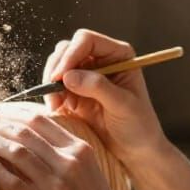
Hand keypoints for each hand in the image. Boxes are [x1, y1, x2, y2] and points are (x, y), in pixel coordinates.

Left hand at [0, 107, 143, 189]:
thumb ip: (67, 155)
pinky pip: (13, 183)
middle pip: (24, 131)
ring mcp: (57, 184)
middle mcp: (70, 162)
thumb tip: (34, 142)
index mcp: (81, 149)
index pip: (40, 120)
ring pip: (16, 152)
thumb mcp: (90, 173)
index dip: (12, 112)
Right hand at [41, 29, 166, 166]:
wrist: (135, 149)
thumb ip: (98, 87)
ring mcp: (85, 75)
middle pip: (67, 49)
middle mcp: (100, 59)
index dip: (70, 55)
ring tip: (58, 105)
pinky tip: (59, 109)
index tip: (60, 77)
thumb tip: (69, 76)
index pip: (86, 40)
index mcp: (118, 54)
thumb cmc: (138, 125)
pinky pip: (54, 85)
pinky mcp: (74, 91)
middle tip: (54, 93)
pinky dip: (51, 95)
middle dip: (57, 69)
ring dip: (52, 83)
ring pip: (56, 65)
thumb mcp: (123, 105)